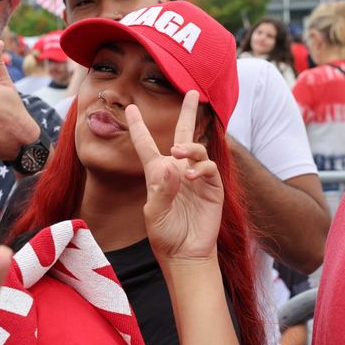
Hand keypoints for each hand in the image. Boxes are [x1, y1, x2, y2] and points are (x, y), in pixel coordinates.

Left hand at [127, 90, 222, 261]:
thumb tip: (170, 164)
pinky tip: (190, 177)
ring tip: (178, 154)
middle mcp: (178, 170)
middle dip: (188, 112)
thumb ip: (160, 190)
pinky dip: (200, 167)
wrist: (185, 252)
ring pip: (196, 148)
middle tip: (192, 92)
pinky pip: (208, 167)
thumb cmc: (165, 234)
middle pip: (184, 134)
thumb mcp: (155, 213)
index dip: (139, 126)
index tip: (132, 108)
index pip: (147, 145)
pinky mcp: (212, 187)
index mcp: (157, 174)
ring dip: (188, 147)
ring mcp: (197, 177)